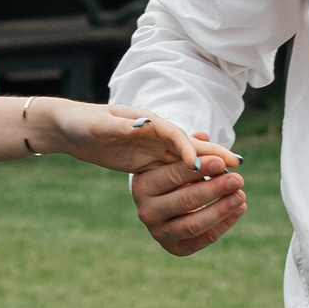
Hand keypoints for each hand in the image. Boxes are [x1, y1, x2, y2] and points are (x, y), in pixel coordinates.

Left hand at [32, 100, 239, 177]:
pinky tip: (207, 186)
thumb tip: (141, 126)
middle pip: (189, 145)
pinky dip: (193, 176)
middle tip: (239, 167)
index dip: (191, 147)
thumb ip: (120, 127)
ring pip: (186, 157)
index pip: (174, 134)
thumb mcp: (97, 125)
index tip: (206, 163)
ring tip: (232, 178)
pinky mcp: (147, 160)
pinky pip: (175, 169)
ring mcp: (152, 146)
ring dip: (208, 167)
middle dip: (213, 155)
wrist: (69, 126)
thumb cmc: (81, 122)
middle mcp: (153, 132)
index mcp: (145, 121)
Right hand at [131, 132, 247, 255]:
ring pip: (194, 224)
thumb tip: (205, 137)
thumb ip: (191, 148)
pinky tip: (240, 209)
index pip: (172, 176)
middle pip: (184, 201)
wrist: (164, 202)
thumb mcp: (176, 158)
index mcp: (141, 186)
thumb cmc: (172, 174)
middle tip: (237, 179)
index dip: (199, 169)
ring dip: (221, 209)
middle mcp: (146, 212)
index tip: (222, 161)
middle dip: (214, 189)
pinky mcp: (175, 248)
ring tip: (241, 195)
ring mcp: (159, 233)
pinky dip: (224, 224)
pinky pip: (203, 239)